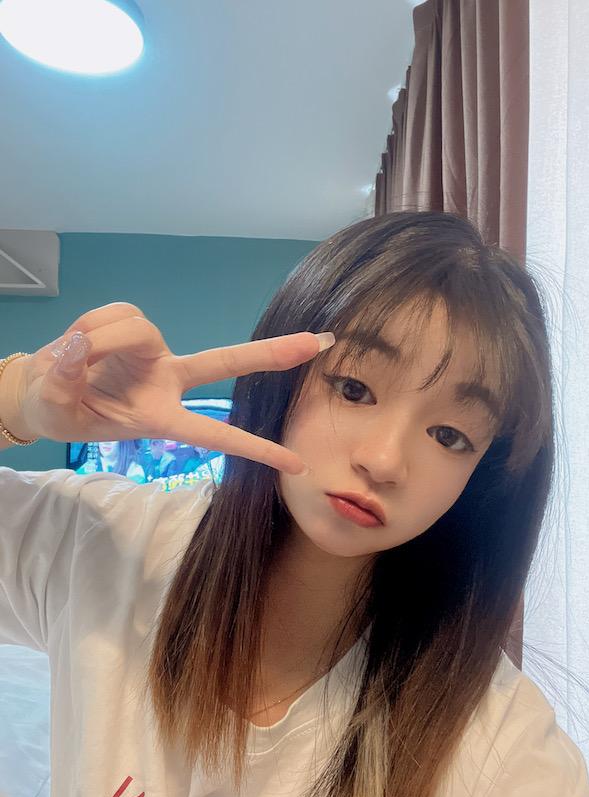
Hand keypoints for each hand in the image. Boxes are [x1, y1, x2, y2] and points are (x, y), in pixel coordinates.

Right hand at [16, 302, 332, 475]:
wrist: (43, 389)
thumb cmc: (62, 412)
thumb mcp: (58, 413)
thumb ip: (62, 385)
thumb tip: (80, 346)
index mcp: (161, 416)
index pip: (213, 433)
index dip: (254, 448)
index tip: (298, 466)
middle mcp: (169, 379)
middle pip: (224, 361)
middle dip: (271, 353)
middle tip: (320, 343)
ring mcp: (155, 351)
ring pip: (138, 327)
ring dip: (99, 337)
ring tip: (70, 356)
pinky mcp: (137, 327)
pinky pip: (118, 314)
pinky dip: (91, 325)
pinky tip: (76, 342)